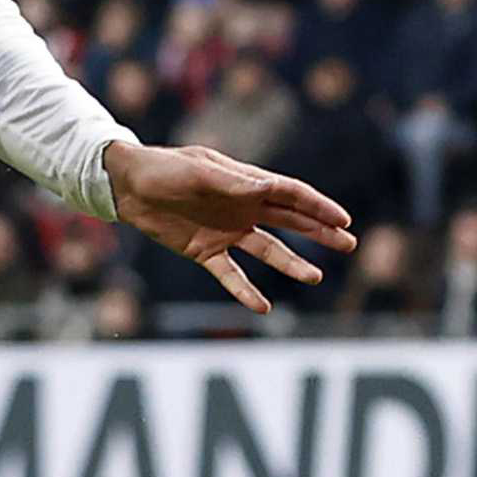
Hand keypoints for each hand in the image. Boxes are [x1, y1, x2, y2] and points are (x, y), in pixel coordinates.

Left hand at [103, 141, 354, 314]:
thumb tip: (270, 187)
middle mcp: (241, 208)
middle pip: (290, 222)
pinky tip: (263, 307)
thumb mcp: (199, 172)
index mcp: (244, 183)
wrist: (128, 186)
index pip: (290, 195)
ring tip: (315, 277)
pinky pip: (232, 275)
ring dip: (291, 264)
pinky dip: (247, 291)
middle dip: (320, 232)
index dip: (318, 206)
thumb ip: (234, 183)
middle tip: (349, 243)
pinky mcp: (205, 252)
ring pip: (268, 251)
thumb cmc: (163, 169)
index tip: (343, 219)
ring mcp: (225, 232)